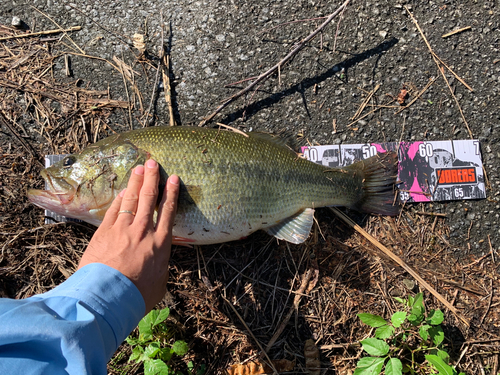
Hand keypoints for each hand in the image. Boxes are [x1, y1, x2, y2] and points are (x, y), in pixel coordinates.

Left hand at [79, 159, 179, 312]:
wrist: (107, 297)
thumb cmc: (136, 296)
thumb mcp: (159, 284)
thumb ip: (160, 269)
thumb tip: (158, 266)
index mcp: (160, 243)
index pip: (168, 212)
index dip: (171, 193)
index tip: (173, 179)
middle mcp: (143, 231)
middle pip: (149, 199)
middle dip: (151, 179)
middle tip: (152, 162)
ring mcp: (123, 230)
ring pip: (131, 200)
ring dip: (135, 183)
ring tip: (138, 168)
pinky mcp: (104, 232)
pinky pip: (114, 210)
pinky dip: (119, 199)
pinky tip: (122, 191)